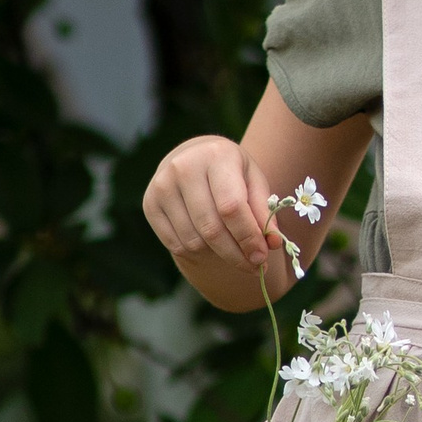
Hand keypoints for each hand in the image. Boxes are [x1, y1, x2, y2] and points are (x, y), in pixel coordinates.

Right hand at [144, 133, 288, 274]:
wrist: (194, 157)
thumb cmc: (231, 173)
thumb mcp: (254, 183)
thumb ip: (264, 212)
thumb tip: (272, 243)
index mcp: (216, 155)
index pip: (231, 208)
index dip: (248, 238)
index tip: (262, 258)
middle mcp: (183, 167)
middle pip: (211, 228)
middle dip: (236, 254)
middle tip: (253, 266)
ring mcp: (161, 185)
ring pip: (193, 241)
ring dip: (217, 255)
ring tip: (233, 251)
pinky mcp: (149, 203)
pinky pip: (176, 244)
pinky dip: (197, 253)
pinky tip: (210, 245)